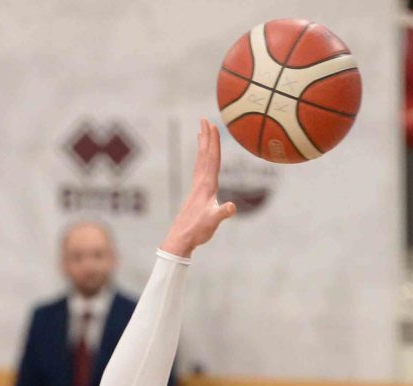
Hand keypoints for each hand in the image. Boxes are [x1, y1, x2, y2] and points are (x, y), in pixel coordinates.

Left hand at [160, 119, 236, 257]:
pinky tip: (202, 160)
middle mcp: (200, 183)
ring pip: (200, 161)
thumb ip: (222, 213)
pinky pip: (200, 171)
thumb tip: (232, 206)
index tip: (213, 126)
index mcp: (206, 186)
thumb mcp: (213, 222)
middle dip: (206, 137)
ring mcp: (197, 188)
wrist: (180, 239)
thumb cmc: (198, 231)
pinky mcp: (196, 194)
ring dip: (202, 146)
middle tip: (205, 120)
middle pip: (204, 155)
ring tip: (202, 132)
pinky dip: (201, 160)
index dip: (213, 142)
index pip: (211, 159)